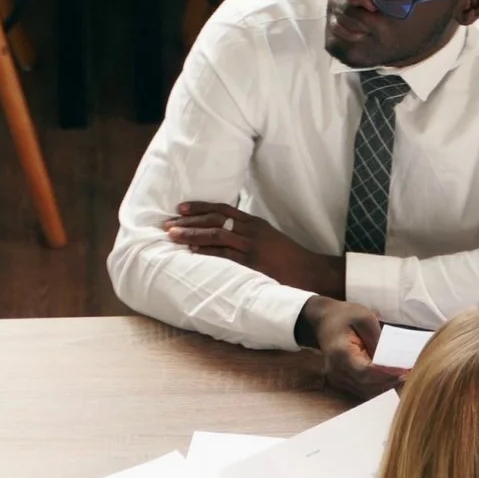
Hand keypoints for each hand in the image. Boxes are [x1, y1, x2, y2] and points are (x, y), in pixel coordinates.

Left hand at [169, 202, 342, 295]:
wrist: (310, 271)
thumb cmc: (288, 258)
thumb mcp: (269, 238)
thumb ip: (249, 234)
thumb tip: (227, 234)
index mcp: (255, 223)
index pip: (223, 209)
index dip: (200, 207)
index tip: (181, 208)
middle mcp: (252, 230)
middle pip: (215, 219)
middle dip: (189, 220)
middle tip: (168, 222)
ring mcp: (252, 246)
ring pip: (216, 234)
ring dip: (192, 233)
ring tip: (173, 235)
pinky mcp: (252, 262)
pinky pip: (225, 254)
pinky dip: (207, 250)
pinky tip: (192, 250)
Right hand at [297, 296, 395, 399]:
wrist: (324, 319)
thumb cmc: (344, 315)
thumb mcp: (364, 318)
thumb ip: (377, 339)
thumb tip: (391, 359)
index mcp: (340, 353)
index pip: (365, 372)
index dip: (386, 374)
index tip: (404, 370)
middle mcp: (336, 370)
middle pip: (366, 385)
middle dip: (389, 381)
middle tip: (409, 373)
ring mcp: (337, 378)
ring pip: (365, 391)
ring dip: (385, 385)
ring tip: (403, 375)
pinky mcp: (341, 381)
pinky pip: (362, 389)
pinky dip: (377, 385)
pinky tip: (390, 377)